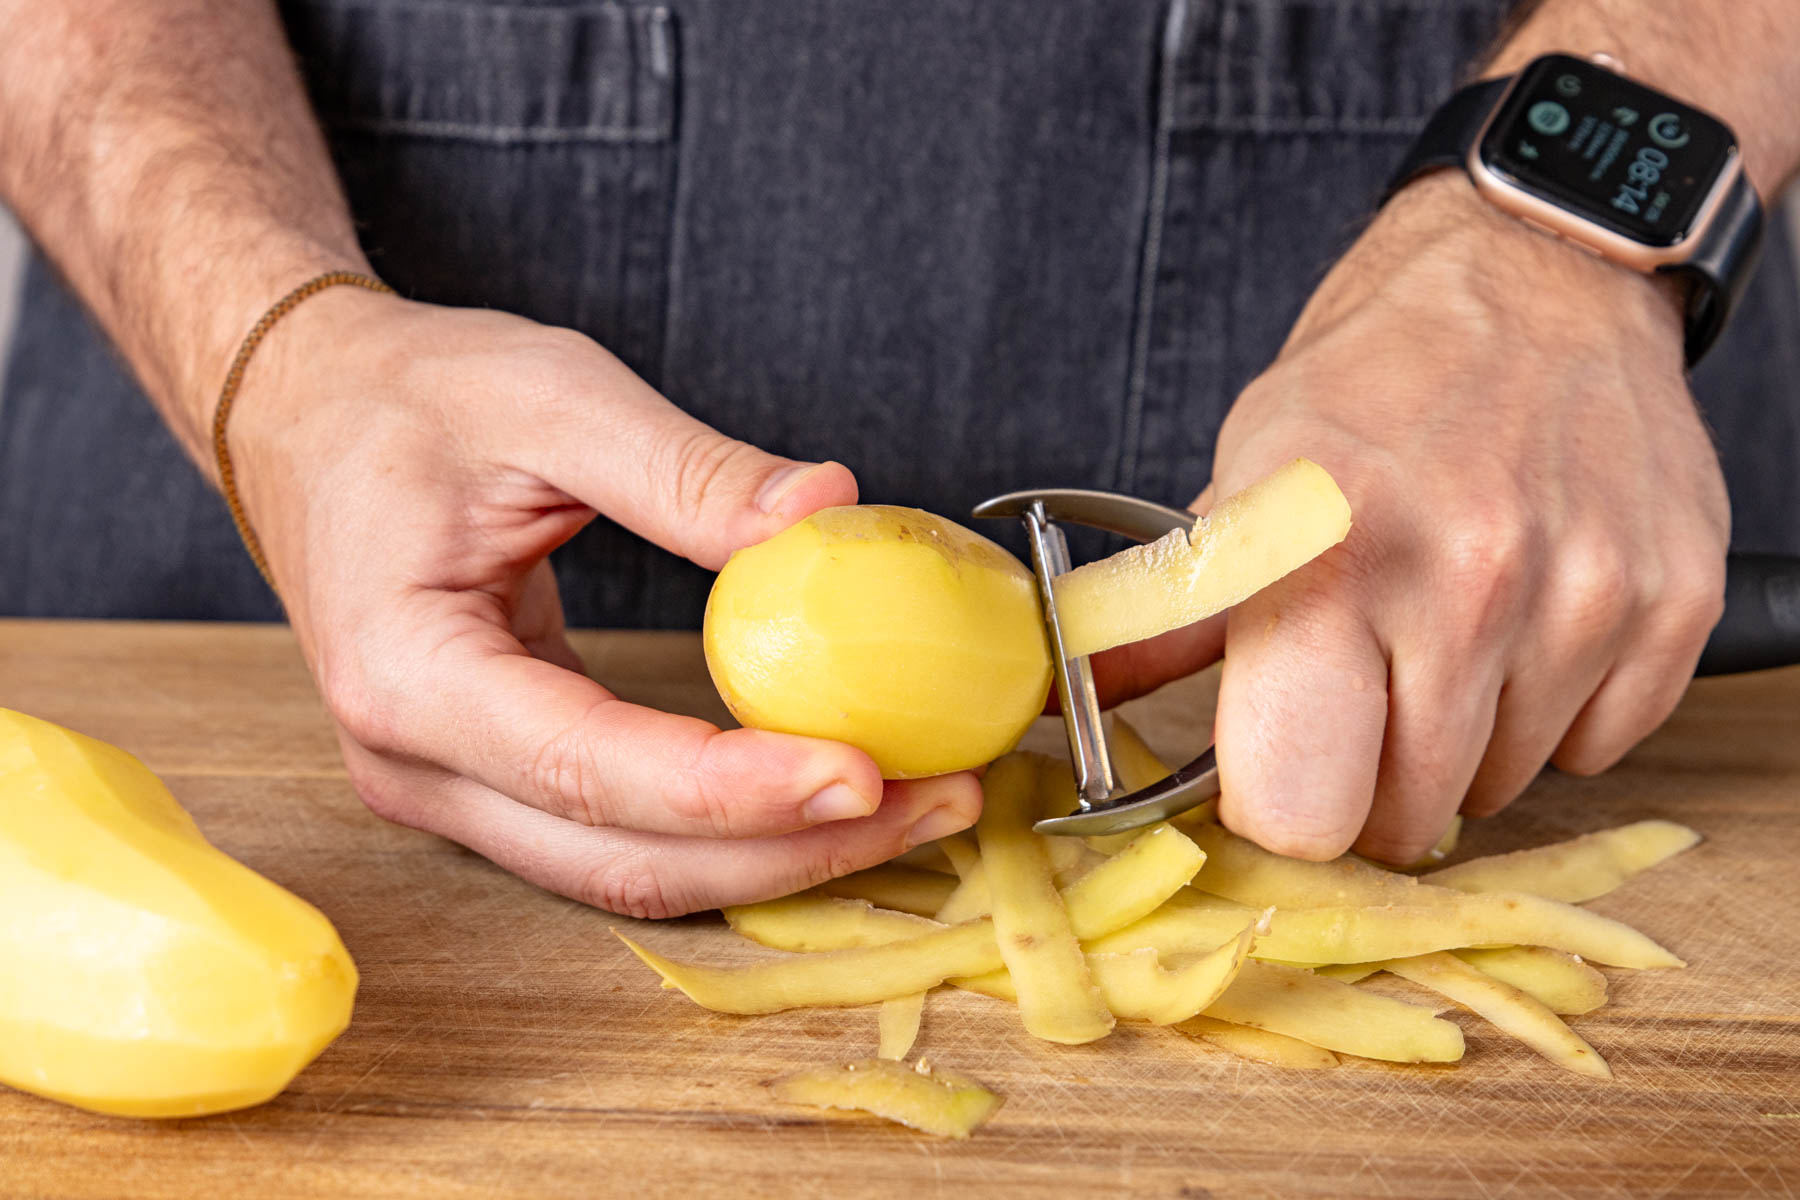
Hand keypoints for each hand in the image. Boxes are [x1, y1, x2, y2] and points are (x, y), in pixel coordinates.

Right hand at [229, 289, 980, 916]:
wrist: (308, 413)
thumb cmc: (407, 397)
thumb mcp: (549, 395)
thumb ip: (686, 467)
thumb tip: (830, 510)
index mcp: (408, 672)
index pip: (590, 767)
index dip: (736, 788)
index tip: (866, 771)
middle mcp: (417, 763)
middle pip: (628, 861)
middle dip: (796, 847)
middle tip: (938, 798)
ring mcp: (452, 789)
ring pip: (636, 873)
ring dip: (781, 854)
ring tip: (914, 802)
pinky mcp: (496, 782)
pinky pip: (626, 839)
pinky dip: (735, 828)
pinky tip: (827, 789)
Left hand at [1099, 174, 1727, 862]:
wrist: (1538, 268)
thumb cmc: (1377, 376)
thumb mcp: (1246, 473)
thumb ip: (1174, 612)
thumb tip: (1072, 699)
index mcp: (1325, 555)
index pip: (1301, 805)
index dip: (1279, 810)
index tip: (1276, 774)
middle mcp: (1464, 583)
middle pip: (1404, 817)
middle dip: (1370, 782)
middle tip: (1361, 691)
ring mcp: (1582, 595)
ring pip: (1502, 787)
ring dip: (1464, 740)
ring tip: (1445, 623)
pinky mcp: (1673, 602)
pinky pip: (1598, 747)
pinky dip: (1555, 711)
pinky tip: (1527, 617)